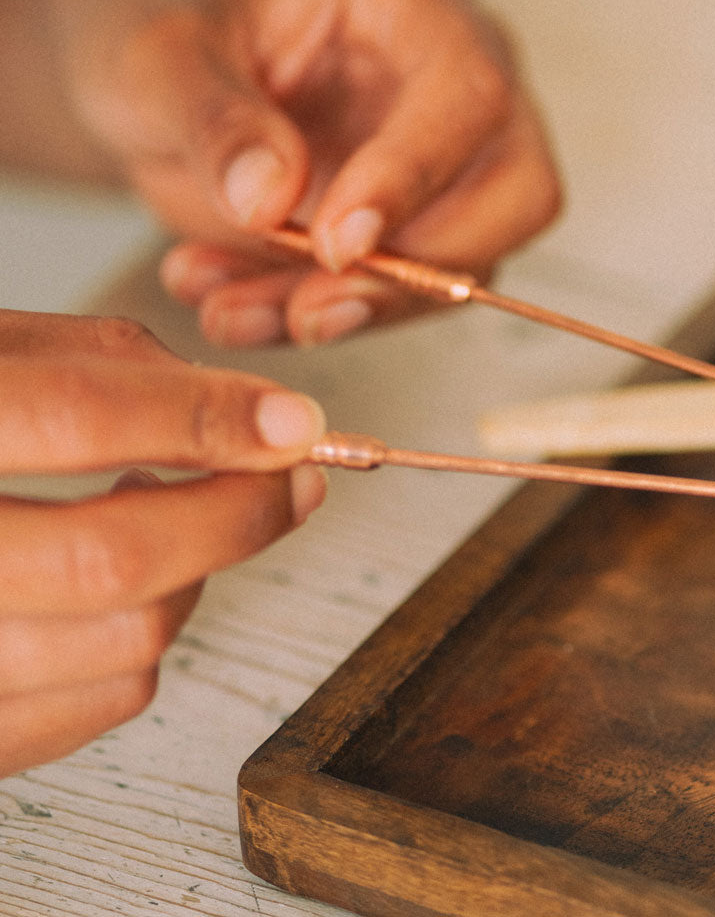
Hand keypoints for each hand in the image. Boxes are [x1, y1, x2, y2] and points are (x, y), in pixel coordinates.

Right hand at [0, 310, 326, 775]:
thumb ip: (80, 355)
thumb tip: (227, 400)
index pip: (71, 417)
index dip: (201, 416)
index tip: (293, 418)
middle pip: (114, 557)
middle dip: (237, 512)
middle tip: (290, 474)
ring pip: (124, 645)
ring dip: (196, 576)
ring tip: (182, 517)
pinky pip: (96, 707)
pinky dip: (146, 646)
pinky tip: (122, 589)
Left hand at [64, 0, 560, 346]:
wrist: (150, 86)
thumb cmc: (165, 35)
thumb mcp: (154, 56)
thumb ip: (212, 118)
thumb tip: (270, 197)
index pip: (469, 91)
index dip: (416, 176)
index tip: (334, 244)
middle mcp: (462, 76)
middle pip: (519, 190)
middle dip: (418, 269)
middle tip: (310, 307)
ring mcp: (455, 160)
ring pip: (471, 262)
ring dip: (359, 310)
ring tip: (233, 311)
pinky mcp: (427, 228)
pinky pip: (413, 297)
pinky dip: (327, 318)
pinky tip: (240, 307)